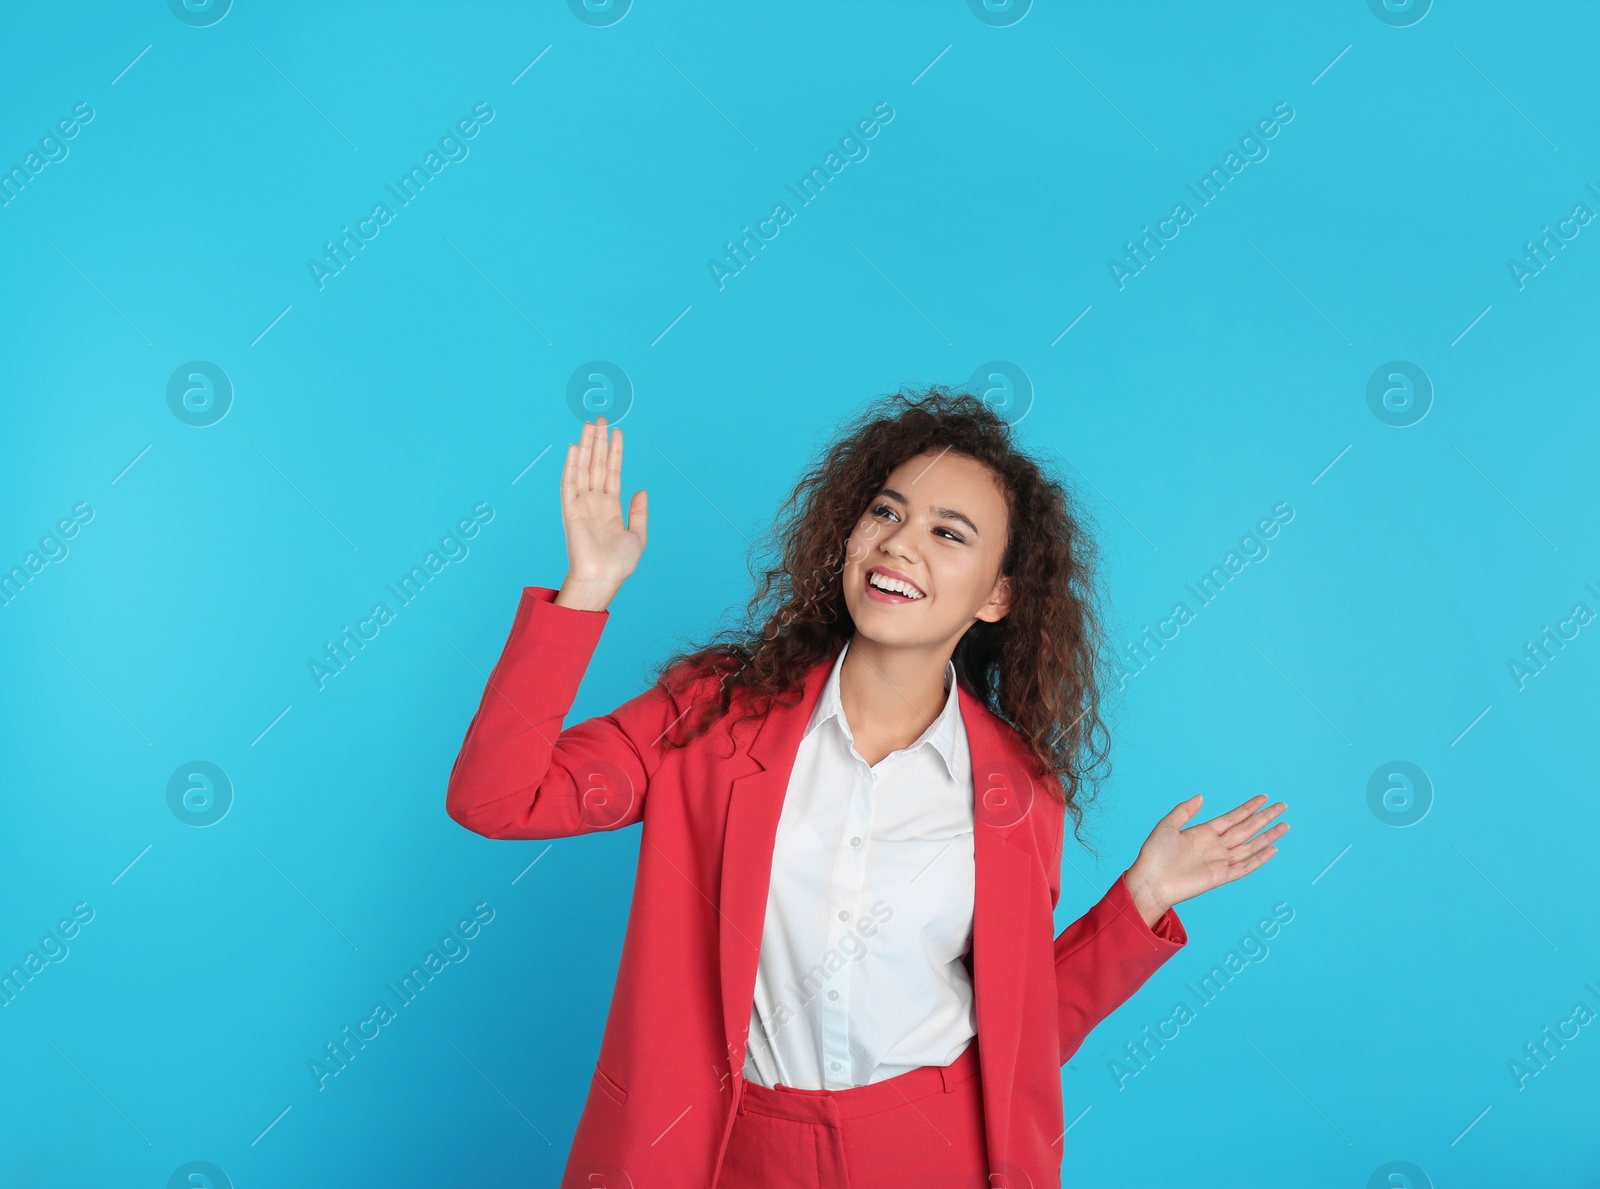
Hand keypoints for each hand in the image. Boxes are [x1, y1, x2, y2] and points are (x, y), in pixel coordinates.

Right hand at [556, 416, 647, 607]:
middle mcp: (595, 502)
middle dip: (599, 441)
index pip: (612, 472)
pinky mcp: (571, 511)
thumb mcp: (638, 536)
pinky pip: (569, 484)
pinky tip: (573, 448)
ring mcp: (582, 504)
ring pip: (583, 468)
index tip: (617, 431)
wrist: (603, 579)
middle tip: (601, 418)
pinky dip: (571, 465)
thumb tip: (641, 489)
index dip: (615, 451)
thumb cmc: (619, 564)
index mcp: (610, 507)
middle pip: (596, 464)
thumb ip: (639, 512)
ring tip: (590, 425)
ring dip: (585, 446)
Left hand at [1122, 794, 1287, 927]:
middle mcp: (1215, 846)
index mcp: (1203, 833)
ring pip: (1250, 846)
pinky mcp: (1220, 876)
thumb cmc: (1154, 855)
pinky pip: (1244, 866)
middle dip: (1264, 818)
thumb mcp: (1167, 826)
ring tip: (1284, 825)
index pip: (1232, 817)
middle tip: (1282, 806)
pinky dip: (1259, 859)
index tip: (1263, 798)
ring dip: (1267, 836)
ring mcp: (1219, 861)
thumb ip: (1184, 810)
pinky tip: (1272, 849)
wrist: (1150, 881)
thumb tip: (1201, 796)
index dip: (1248, 808)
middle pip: (1246, 829)